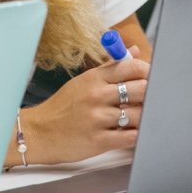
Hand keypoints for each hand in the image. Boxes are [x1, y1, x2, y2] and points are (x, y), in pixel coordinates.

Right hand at [9, 47, 148, 165]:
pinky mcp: (99, 141)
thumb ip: (110, 67)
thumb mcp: (82, 82)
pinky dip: (138, 136)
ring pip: (139, 115)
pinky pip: (130, 137)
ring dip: (145, 117)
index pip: (131, 67)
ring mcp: (97, 118)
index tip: (152, 78)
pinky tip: (135, 133)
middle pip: (142, 89)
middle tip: (151, 100)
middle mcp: (96, 96)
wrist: (39, 133)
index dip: (148, 71)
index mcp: (93, 78)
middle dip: (151, 94)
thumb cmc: (62, 107)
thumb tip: (133, 51)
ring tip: (141, 118)